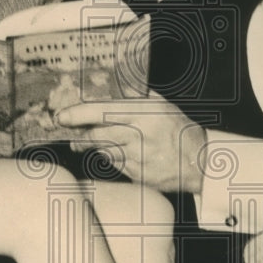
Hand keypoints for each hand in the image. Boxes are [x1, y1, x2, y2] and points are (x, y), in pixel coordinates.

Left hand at [57, 92, 207, 192]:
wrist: (200, 161)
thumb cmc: (179, 129)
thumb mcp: (161, 105)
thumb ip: (136, 97)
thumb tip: (111, 86)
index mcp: (145, 112)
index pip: (103, 111)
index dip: (78, 114)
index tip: (62, 117)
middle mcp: (140, 134)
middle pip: (97, 136)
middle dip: (80, 137)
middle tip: (73, 135)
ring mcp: (139, 157)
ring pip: (104, 151)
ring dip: (96, 148)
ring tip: (92, 143)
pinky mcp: (138, 175)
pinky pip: (116, 165)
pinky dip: (113, 159)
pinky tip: (120, 154)